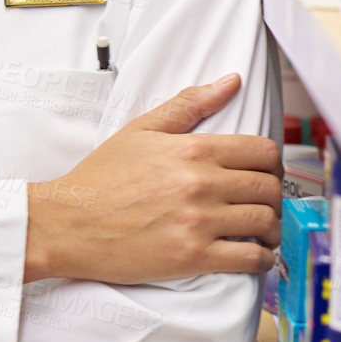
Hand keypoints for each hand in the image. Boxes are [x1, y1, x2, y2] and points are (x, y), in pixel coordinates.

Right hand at [25, 73, 282, 284]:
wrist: (67, 223)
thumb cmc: (100, 178)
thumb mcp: (139, 132)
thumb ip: (188, 105)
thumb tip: (230, 82)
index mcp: (191, 150)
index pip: (263, 151)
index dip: (271, 163)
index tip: (263, 173)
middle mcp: (199, 183)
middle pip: (270, 187)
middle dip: (272, 196)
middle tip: (261, 202)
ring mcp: (198, 222)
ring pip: (266, 222)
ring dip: (270, 229)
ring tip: (260, 231)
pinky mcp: (193, 257)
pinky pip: (251, 259)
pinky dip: (261, 259)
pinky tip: (252, 254)